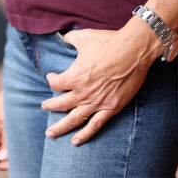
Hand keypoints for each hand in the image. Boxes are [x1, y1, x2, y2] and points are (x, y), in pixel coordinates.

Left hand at [41, 22, 159, 145]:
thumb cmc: (108, 42)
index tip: (52, 77)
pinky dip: (85, 135)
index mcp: (75, 76)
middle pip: (60, 104)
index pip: (56, 84)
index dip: (51, 80)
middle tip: (44, 107)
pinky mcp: (111, 108)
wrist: (134, 50)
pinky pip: (95, 125)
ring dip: (61, 127)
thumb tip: (62, 37)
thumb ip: (70, 38)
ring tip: (51, 133)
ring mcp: (97, 102)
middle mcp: (83, 92)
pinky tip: (76, 141)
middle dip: (50, 106)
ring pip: (74, 119)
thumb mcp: (85, 36)